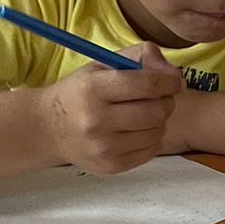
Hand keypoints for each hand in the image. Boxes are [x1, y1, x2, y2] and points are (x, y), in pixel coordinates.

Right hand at [37, 42, 184, 173]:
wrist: (48, 129)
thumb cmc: (81, 91)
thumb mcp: (103, 64)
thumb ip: (141, 57)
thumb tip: (175, 76)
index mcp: (93, 89)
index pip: (147, 84)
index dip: (169, 82)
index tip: (175, 82)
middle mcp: (96, 121)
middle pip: (156, 111)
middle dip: (165, 101)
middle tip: (158, 98)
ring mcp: (104, 148)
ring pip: (157, 131)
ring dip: (159, 121)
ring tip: (144, 114)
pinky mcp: (111, 166)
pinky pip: (152, 150)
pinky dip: (152, 138)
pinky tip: (137, 131)